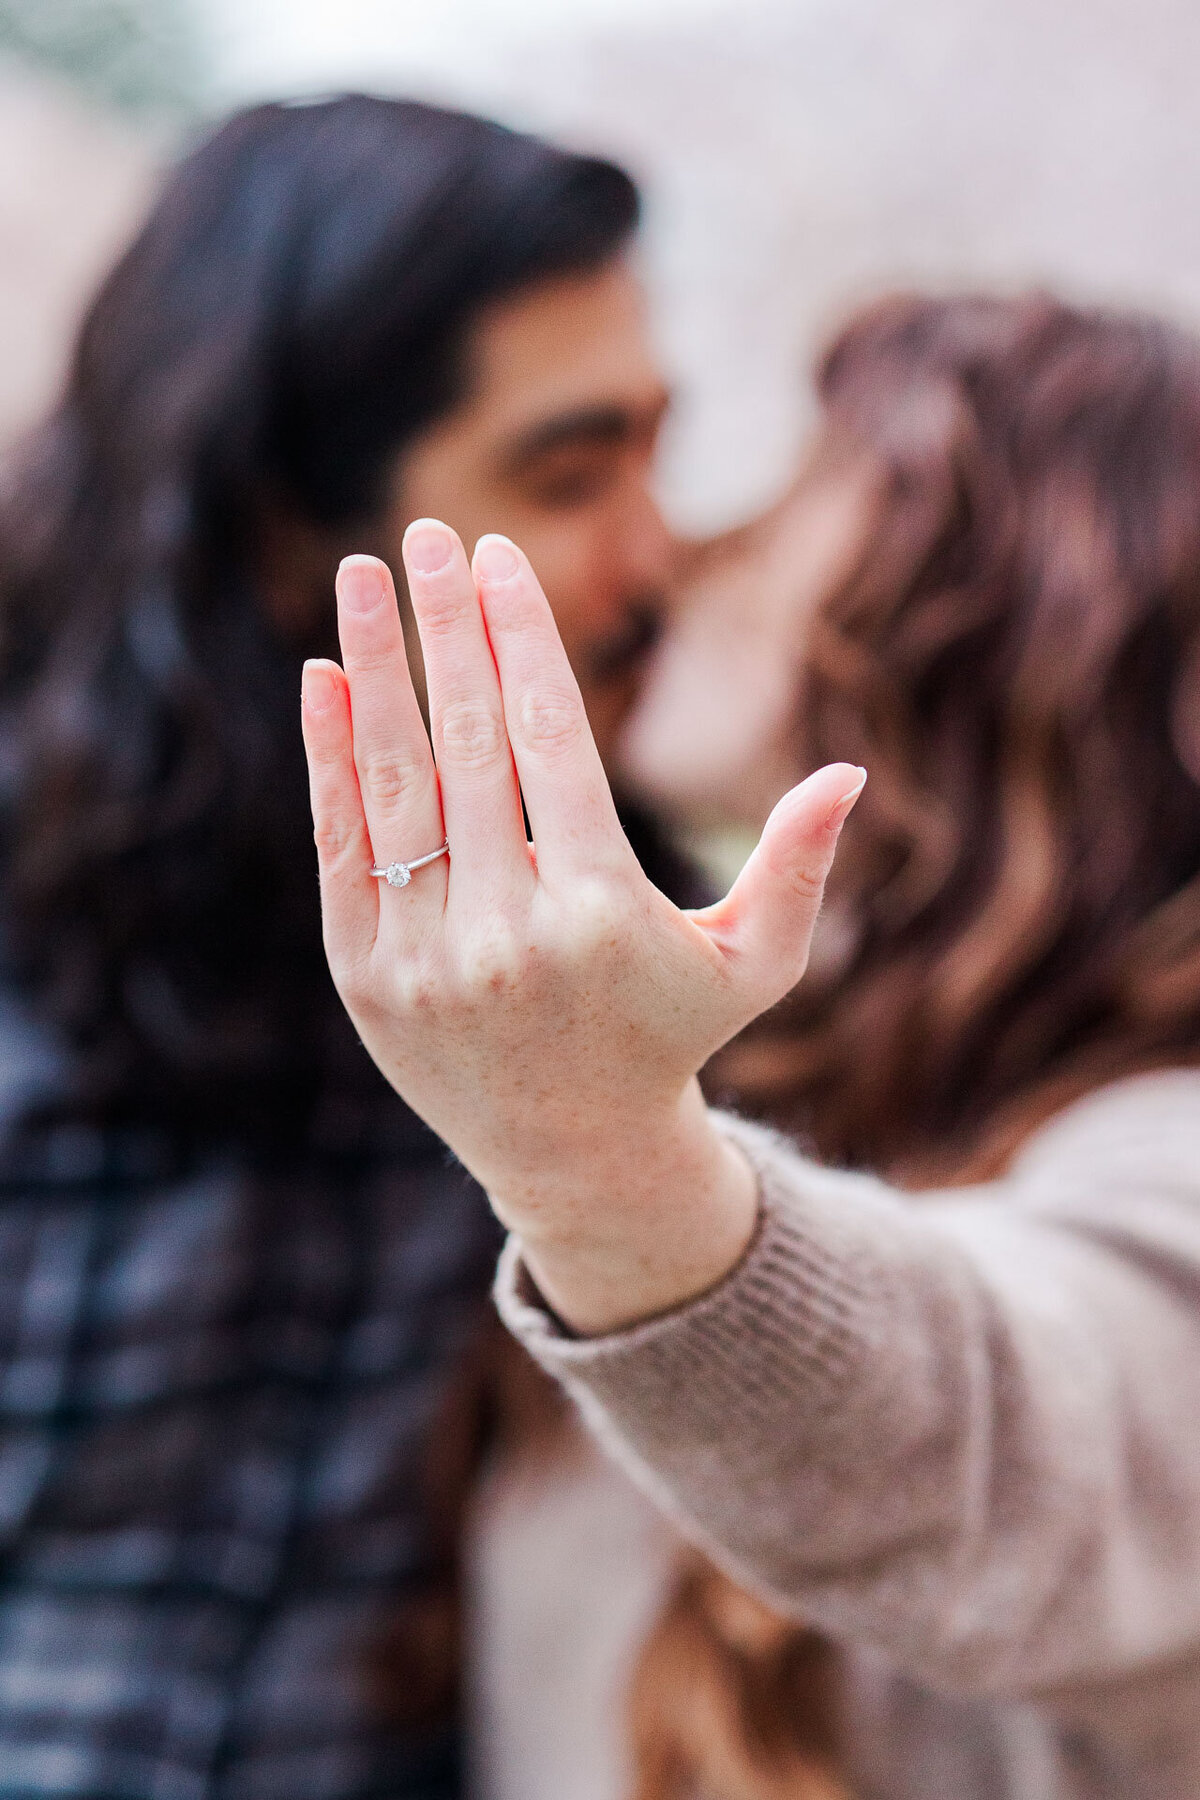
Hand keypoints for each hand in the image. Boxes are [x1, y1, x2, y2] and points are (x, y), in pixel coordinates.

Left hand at [300, 521, 863, 1331]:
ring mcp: (427, 956)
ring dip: (374, 668)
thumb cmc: (671, 1037)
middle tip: (429, 531)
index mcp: (602, 913)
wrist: (573, 1154)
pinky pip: (343, 846)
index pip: (551, 740)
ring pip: (393, 785)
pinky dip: (330, 759)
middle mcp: (508, 933)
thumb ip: (795, 867)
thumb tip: (850, 771)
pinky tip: (324, 676)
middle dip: (446, 626)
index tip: (497, 556)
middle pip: (468, 745)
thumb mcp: (754, 964)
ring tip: (363, 574)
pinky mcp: (366, 977)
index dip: (520, 637)